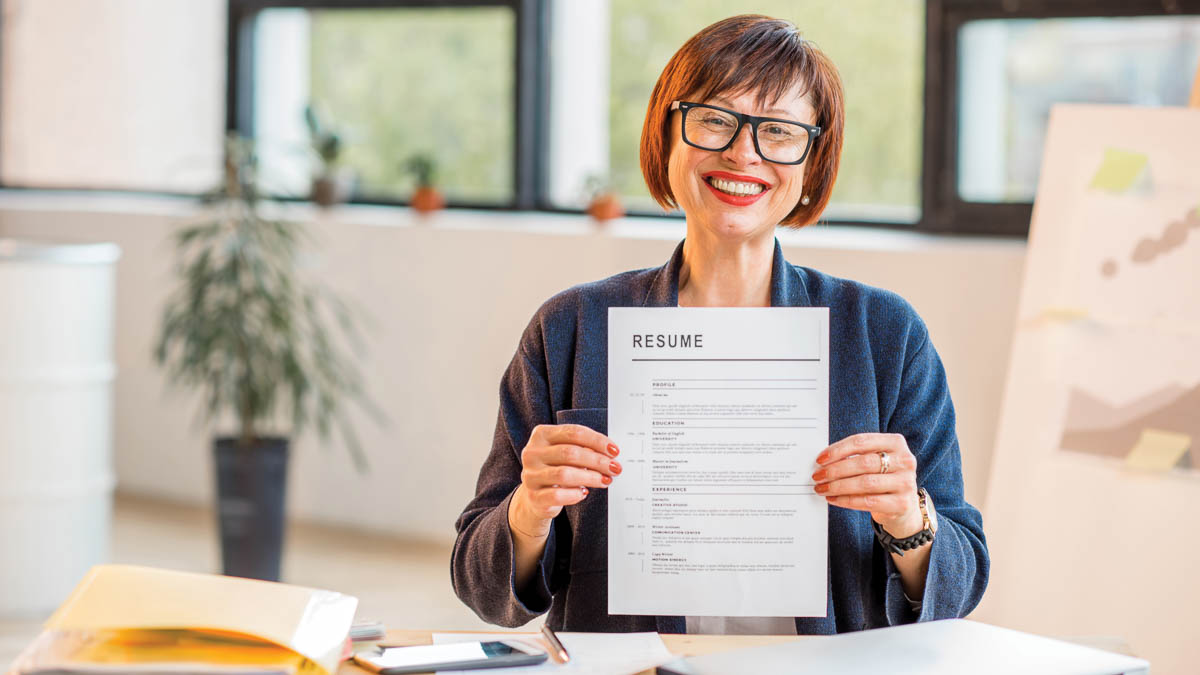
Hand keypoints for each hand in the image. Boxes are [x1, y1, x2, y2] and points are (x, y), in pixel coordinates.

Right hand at [509, 424, 620, 538]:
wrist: (536, 496)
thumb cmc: (556, 468)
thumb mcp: (566, 453)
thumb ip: (583, 449)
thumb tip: (609, 454)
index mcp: (542, 435)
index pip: (573, 433)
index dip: (597, 441)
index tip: (614, 450)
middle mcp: (532, 453)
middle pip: (570, 453)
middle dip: (597, 461)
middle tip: (615, 468)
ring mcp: (531, 475)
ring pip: (564, 474)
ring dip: (590, 477)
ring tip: (605, 480)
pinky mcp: (534, 497)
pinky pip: (557, 495)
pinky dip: (574, 494)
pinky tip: (584, 492)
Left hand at [811, 433, 921, 536]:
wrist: (903, 505)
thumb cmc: (882, 477)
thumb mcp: (874, 461)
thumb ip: (854, 456)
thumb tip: (823, 461)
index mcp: (896, 442)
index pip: (861, 441)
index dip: (838, 450)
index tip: (820, 459)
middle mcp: (905, 461)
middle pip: (863, 462)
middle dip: (835, 470)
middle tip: (818, 476)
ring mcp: (906, 483)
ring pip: (865, 482)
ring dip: (838, 486)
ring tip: (822, 488)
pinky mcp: (902, 504)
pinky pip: (868, 501)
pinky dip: (846, 500)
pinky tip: (834, 499)